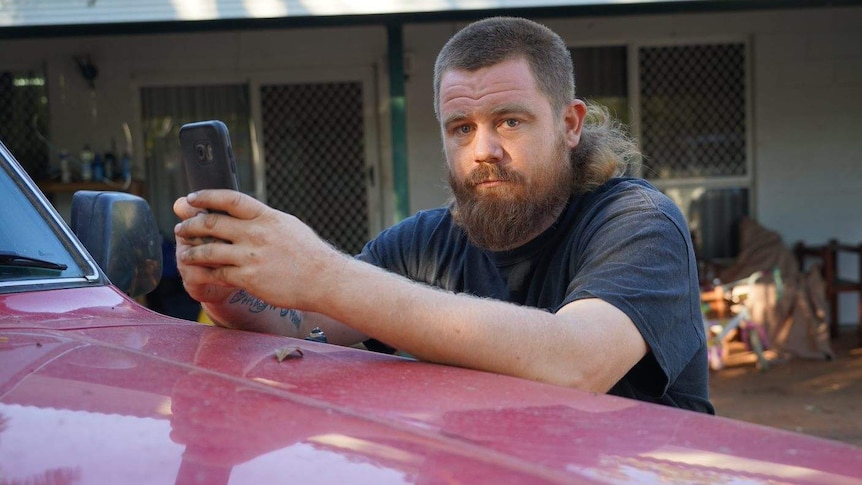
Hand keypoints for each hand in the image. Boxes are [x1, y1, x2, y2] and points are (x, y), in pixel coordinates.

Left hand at [173, 190, 343, 312]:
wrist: (324, 280)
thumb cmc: (309, 253)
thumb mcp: (288, 225)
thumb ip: (263, 219)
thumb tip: (242, 211)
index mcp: (266, 216)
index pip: (229, 199)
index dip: (206, 196)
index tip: (191, 198)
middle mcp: (256, 233)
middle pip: (212, 223)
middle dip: (190, 225)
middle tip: (181, 228)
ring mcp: (251, 256)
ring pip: (208, 250)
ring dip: (191, 252)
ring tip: (184, 254)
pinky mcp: (249, 278)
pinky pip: (217, 274)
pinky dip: (204, 273)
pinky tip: (197, 273)